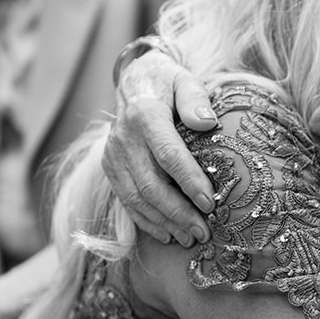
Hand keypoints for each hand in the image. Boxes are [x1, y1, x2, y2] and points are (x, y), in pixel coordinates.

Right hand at [102, 45, 216, 244]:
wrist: (133, 82)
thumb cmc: (167, 82)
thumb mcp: (184, 79)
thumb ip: (195, 98)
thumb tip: (207, 122)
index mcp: (145, 115)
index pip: (168, 155)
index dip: (189, 181)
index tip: (210, 204)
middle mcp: (124, 138)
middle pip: (150, 184)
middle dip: (178, 212)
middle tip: (204, 231)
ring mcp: (113, 155)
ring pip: (136, 198)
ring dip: (164, 222)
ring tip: (190, 238)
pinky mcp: (110, 167)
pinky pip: (126, 200)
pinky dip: (146, 221)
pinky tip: (167, 234)